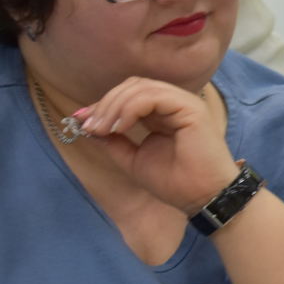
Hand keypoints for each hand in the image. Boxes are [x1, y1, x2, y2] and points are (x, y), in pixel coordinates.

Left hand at [77, 78, 237, 214]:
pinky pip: (153, 97)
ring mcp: (185, 103)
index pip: (131, 94)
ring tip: (102, 129)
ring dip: (114, 105)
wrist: (202, 197)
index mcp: (164, 114)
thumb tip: (88, 127)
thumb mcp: (134, 159)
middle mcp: (175, 103)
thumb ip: (114, 142)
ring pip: (141, 87)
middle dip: (106, 103)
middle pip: (133, 85)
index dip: (104, 104)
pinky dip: (130, 108)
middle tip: (90, 126)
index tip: (81, 121)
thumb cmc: (175, 183)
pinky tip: (120, 127)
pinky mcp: (191, 108)